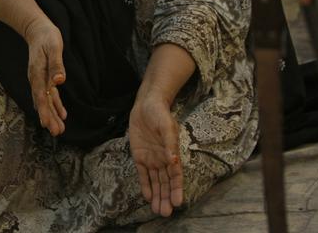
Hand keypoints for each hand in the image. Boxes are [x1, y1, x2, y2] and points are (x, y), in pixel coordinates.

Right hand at [23, 17, 67, 135]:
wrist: (38, 30)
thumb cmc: (47, 37)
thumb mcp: (54, 47)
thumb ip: (56, 64)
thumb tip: (59, 81)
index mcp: (37, 73)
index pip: (41, 95)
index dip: (44, 110)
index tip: (47, 124)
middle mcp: (36, 79)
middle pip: (42, 102)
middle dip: (49, 118)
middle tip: (56, 133)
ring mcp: (40, 79)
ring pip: (46, 101)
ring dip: (52, 115)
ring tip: (59, 130)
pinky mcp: (45, 78)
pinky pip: (50, 95)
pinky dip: (55, 105)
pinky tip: (62, 114)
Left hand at [129, 92, 182, 216]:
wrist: (146, 105)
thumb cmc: (160, 114)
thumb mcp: (166, 127)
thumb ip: (169, 144)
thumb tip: (173, 160)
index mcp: (172, 153)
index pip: (176, 176)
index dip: (176, 189)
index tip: (178, 202)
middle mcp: (163, 159)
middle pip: (165, 183)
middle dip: (166, 197)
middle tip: (165, 213)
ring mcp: (151, 159)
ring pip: (155, 181)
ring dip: (157, 195)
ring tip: (157, 210)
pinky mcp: (140, 156)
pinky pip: (142, 174)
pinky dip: (145, 185)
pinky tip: (147, 197)